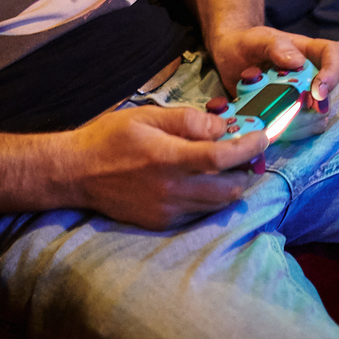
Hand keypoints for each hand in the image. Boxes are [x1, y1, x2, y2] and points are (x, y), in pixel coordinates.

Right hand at [60, 104, 267, 230]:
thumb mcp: (147, 116)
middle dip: (245, 170)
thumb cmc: (110, 138)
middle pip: (228, 189)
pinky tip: (200, 182)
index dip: (248, 148)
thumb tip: (220, 126)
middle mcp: (170, 190)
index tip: (262, 137)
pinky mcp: (161, 222)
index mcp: (168, 159)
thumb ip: (187, 120)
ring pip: (217, 205)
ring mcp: (166, 211)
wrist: (75, 174)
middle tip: (247, 153)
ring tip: (227, 167)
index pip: (221, 158)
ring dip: (230, 186)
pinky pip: (198, 214)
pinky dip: (209, 199)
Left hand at [207, 25, 338, 113]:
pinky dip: (284, 130)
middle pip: (327, 92)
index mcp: (307, 51)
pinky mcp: (285, 112)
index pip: (334, 55)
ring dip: (297, 120)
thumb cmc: (247, 43)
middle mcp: (308, 74)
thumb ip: (276, 46)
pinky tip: (265, 125)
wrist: (228, 57)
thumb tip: (298, 62)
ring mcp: (298, 95)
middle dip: (314, 107)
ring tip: (272, 118)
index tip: (318, 91)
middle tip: (293, 114)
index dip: (334, 73)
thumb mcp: (257, 39)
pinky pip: (295, 126)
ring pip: (313, 113)